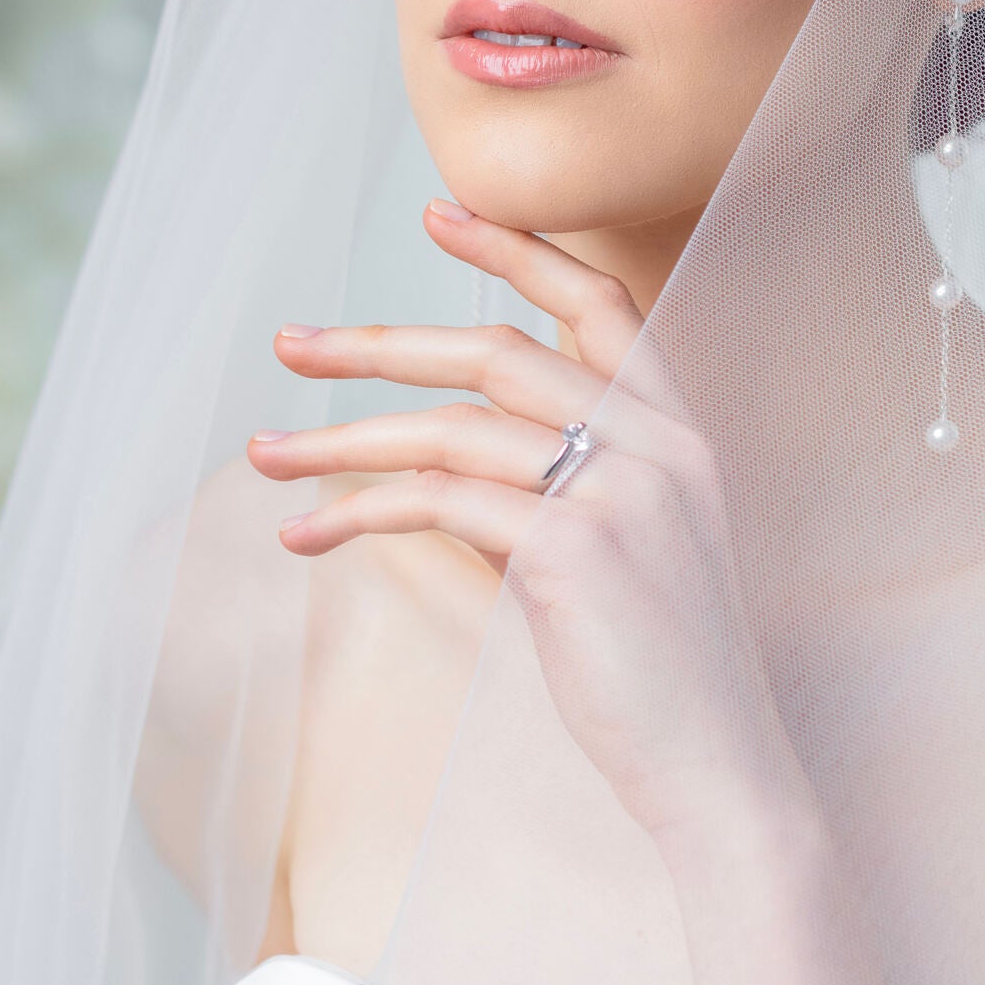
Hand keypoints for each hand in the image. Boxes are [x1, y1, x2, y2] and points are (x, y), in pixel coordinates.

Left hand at [246, 202, 810, 849]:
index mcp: (682, 438)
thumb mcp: (610, 567)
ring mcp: (621, 492)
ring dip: (344, 439)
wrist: (718, 773)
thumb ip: (539, 504)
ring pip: (454, 426)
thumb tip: (436, 482)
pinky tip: (309, 537)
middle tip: (289, 345)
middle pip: (500, 352)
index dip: (521, 252)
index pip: (603, 306)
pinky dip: (362, 511)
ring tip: (266, 456)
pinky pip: (441, 500)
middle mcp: (660, 446)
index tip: (442, 212)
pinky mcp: (574, 549)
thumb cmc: (660, 685)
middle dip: (381, 343)